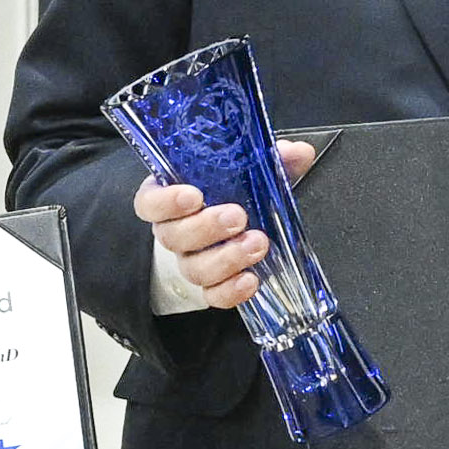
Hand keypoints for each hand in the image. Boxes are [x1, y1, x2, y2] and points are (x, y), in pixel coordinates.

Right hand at [131, 138, 318, 310]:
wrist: (237, 229)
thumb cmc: (234, 194)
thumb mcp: (249, 171)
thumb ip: (270, 159)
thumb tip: (298, 152)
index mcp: (172, 197)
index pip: (150, 202)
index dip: (166, 201)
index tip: (193, 195)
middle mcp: (175, 231)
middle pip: (174, 237)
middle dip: (206, 228)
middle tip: (237, 217)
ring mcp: (190, 261)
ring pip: (194, 268)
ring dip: (226, 258)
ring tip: (257, 244)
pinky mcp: (210, 286)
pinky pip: (213, 295)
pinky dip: (231, 290)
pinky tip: (251, 279)